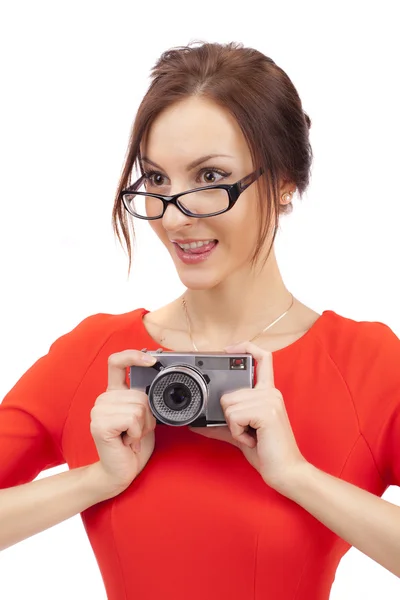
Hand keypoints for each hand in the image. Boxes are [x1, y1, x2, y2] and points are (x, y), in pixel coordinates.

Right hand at [89, 350, 156, 498]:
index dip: (134, 355)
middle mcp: (103, 398)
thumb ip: (145, 398)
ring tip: (131, 437)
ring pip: (138, 407)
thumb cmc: (134, 444)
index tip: (152, 360)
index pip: (117, 361)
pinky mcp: (100, 424)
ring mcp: (98, 411)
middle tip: (137, 431)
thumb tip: (160, 378)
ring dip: (142, 427)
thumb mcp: (144, 416)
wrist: (121, 472)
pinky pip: (132, 419)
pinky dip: (137, 434)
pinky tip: (127, 442)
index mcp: (114, 392)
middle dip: (148, 416)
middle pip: (139, 394)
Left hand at [189, 341, 306, 493]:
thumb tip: (196, 425)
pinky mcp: (266, 411)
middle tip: (248, 431)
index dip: (245, 347)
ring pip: (228, 405)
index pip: (262, 357)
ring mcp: (269, 400)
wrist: (286, 472)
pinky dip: (238, 432)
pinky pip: (234, 416)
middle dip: (229, 416)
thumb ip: (221, 425)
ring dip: (234, 427)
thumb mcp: (240, 434)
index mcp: (267, 392)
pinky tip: (253, 439)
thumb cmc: (266, 452)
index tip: (228, 350)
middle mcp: (270, 392)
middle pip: (229, 393)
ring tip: (252, 435)